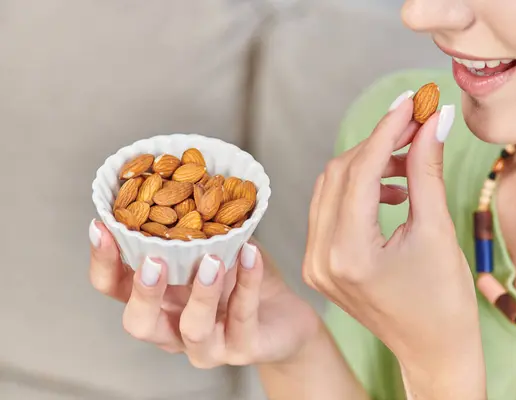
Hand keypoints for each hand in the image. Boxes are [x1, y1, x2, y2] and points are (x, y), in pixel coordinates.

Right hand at [89, 222, 319, 367]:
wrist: (285, 318)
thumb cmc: (241, 280)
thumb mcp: (215, 249)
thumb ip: (194, 229)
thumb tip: (182, 180)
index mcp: (159, 301)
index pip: (115, 289)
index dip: (103, 262)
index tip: (102, 225)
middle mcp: (174, 330)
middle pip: (138, 323)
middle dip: (142, 292)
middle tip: (153, 260)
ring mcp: (208, 346)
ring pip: (192, 329)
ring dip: (200, 293)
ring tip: (211, 259)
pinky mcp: (245, 349)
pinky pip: (243, 316)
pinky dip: (248, 282)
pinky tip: (251, 253)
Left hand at [303, 94, 484, 395]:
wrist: (432, 349)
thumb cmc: (445, 302)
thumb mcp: (437, 231)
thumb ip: (426, 171)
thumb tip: (431, 121)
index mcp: (349, 255)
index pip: (361, 172)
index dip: (387, 131)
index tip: (411, 103)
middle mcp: (321, 258)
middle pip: (339, 174)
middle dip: (377, 144)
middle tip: (414, 125)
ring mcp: (314, 263)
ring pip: (330, 188)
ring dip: (366, 165)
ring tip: (408, 160)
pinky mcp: (318, 264)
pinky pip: (329, 210)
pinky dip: (357, 190)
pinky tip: (391, 189)